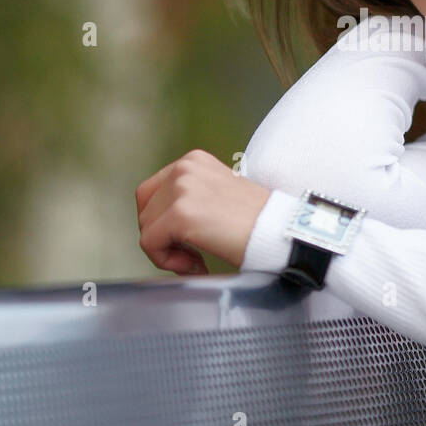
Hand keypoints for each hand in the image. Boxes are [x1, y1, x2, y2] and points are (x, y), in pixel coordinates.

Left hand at [136, 149, 271, 272]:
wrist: (280, 231)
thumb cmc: (257, 222)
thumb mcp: (218, 194)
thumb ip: (190, 198)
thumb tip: (162, 223)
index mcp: (194, 161)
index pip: (151, 192)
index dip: (160, 221)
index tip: (185, 239)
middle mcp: (184, 168)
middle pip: (145, 210)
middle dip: (163, 237)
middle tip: (192, 254)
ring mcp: (181, 189)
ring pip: (146, 229)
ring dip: (167, 251)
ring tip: (198, 260)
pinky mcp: (180, 214)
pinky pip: (150, 244)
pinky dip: (168, 262)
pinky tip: (198, 265)